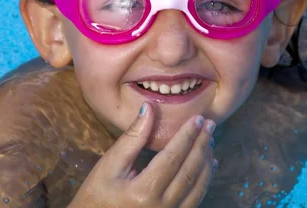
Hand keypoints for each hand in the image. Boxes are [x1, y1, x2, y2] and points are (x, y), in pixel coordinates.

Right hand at [68, 101, 216, 207]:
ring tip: (209, 141)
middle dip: (201, 145)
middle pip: (190, 171)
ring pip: (198, 187)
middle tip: (210, 124)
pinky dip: (205, 181)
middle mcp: (162, 206)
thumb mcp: (109, 165)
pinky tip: (209, 166)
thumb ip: (132, 138)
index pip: (173, 157)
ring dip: (206, 162)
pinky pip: (195, 200)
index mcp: (144, 190)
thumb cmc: (95, 196)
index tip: (198, 118)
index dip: (187, 136)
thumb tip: (148, 108)